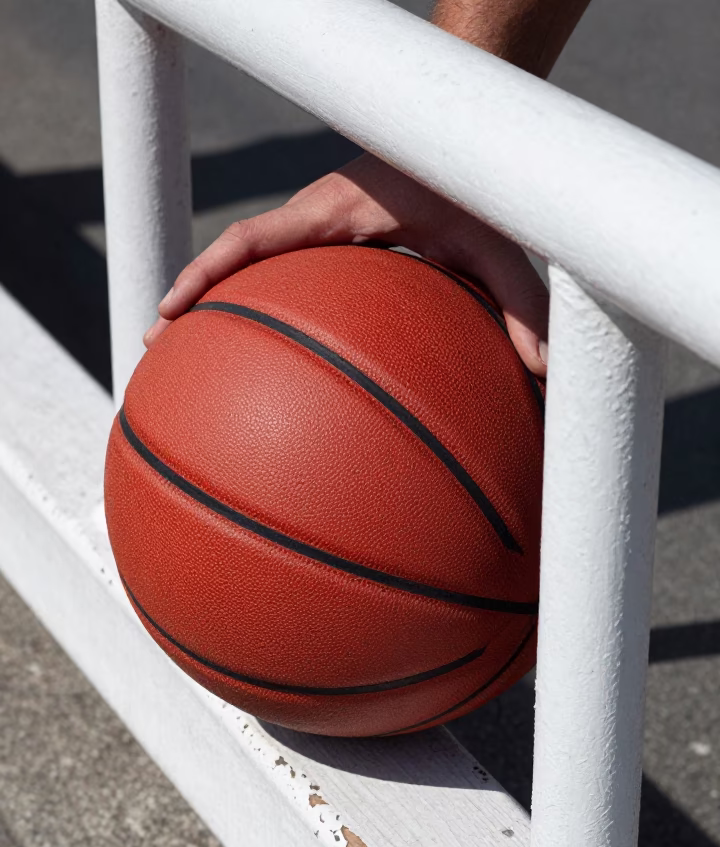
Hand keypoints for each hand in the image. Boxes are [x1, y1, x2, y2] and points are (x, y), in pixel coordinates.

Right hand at [143, 152, 547, 374]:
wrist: (463, 133)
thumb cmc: (474, 182)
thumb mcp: (499, 243)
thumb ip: (522, 306)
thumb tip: (543, 373)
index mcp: (334, 212)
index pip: (255, 238)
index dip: (210, 272)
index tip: (174, 309)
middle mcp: (313, 220)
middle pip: (234, 258)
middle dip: (190, 300)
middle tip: (152, 349)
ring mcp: (315, 230)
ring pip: (249, 264)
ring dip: (214, 302)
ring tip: (182, 356)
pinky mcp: (329, 241)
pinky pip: (282, 270)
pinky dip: (258, 301)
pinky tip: (261, 351)